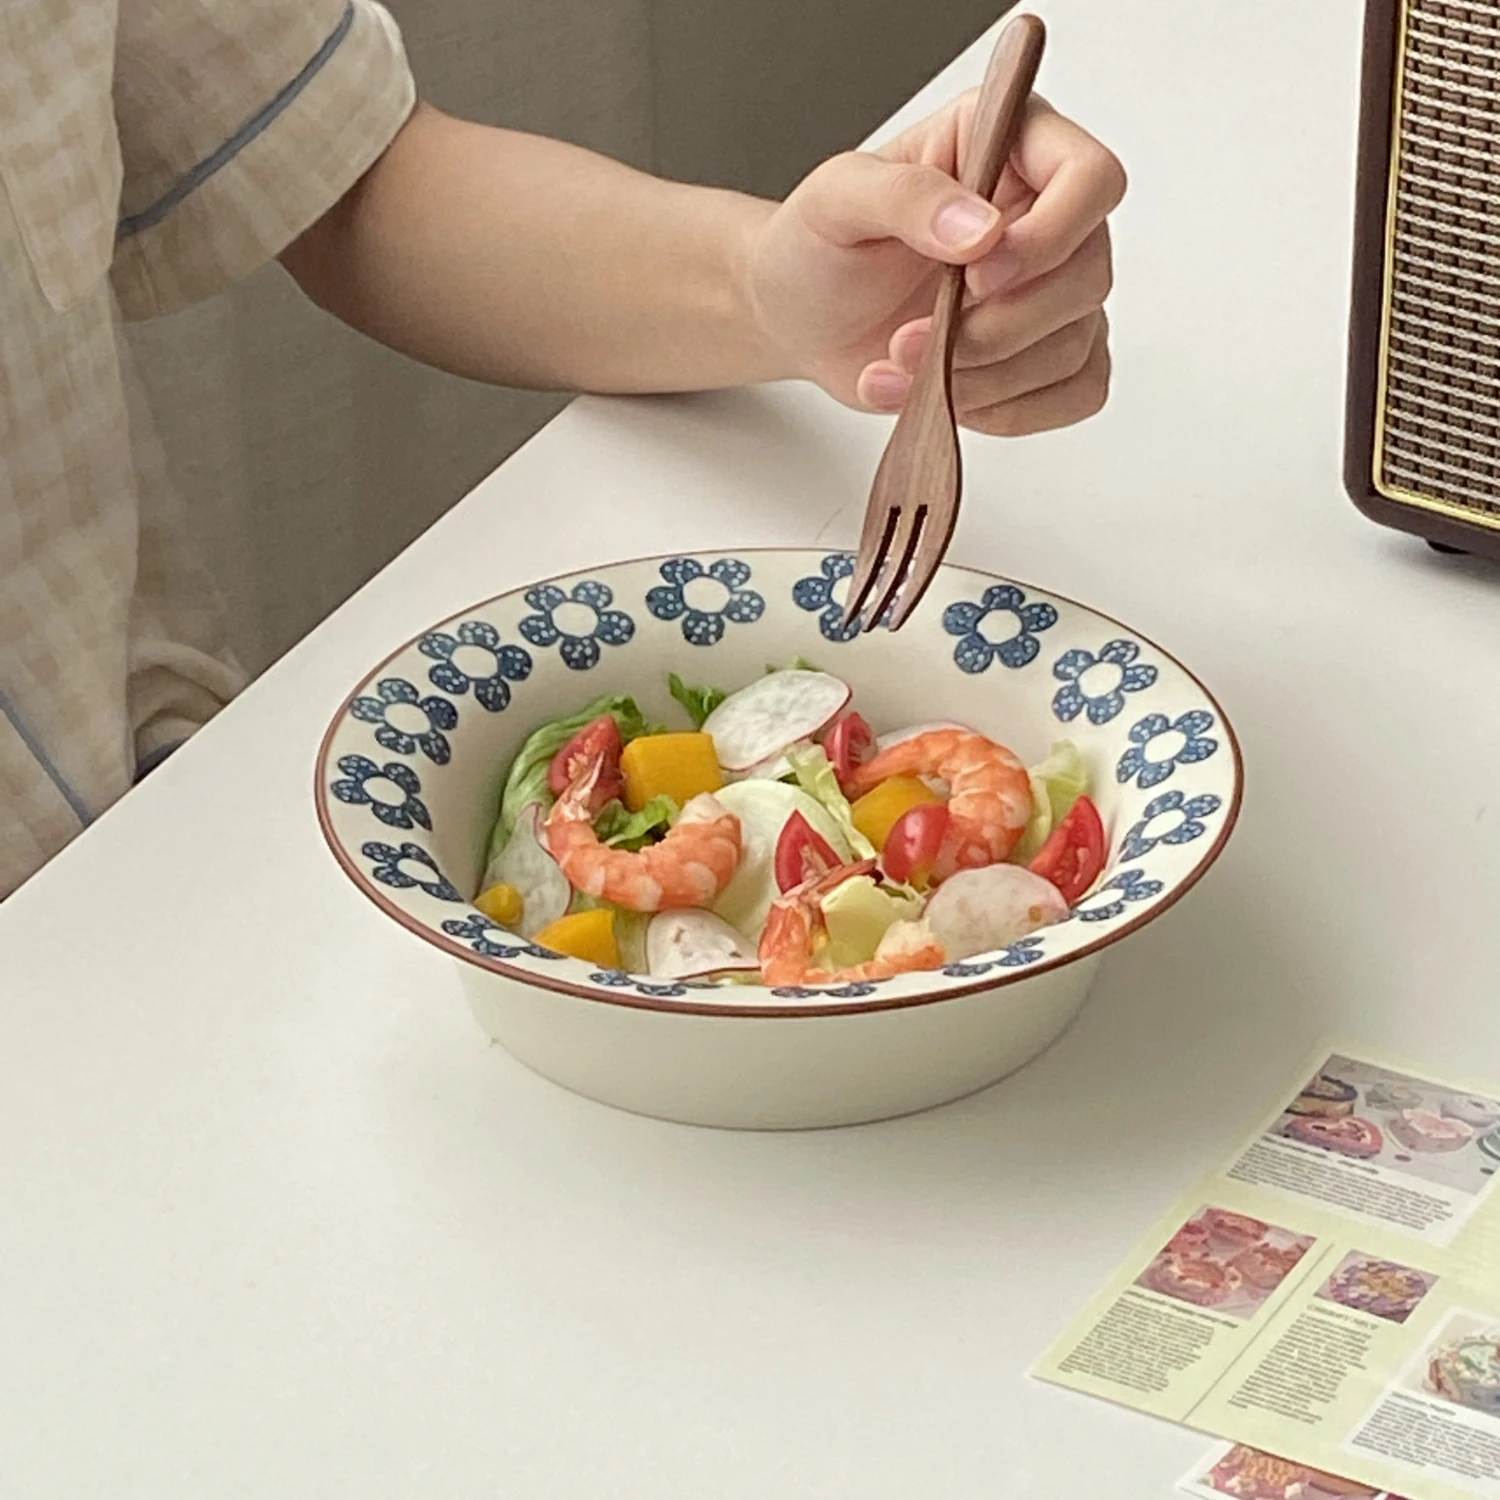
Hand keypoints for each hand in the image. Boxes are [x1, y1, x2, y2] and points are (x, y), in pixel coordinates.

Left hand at [747, 93, 1124, 434]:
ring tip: (902, 368)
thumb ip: (907, 196)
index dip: (1049, 237)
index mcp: (1013, 145)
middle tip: (910, 339)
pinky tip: (947, 396)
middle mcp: (1046, 213)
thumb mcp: (837, 199)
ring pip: (1075, 344)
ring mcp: (1053, 288)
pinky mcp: (1046, 352)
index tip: (976, 276)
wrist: (802, 316)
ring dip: (986, 377)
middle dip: (997, 328)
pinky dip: (1011, 410)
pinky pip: (1076, 392)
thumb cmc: (819, 244)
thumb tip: (982, 230)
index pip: (1091, 179)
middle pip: (1087, 276)